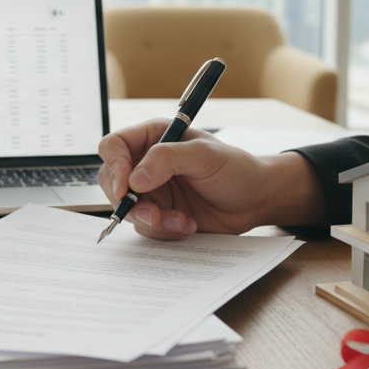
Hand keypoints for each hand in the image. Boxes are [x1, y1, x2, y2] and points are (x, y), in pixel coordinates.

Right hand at [97, 118, 325, 239]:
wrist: (256, 200)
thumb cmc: (236, 168)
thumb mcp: (205, 155)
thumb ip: (167, 160)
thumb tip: (135, 179)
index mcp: (153, 137)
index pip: (114, 147)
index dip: (114, 167)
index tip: (127, 189)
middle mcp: (146, 163)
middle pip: (113, 182)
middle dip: (130, 203)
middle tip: (153, 214)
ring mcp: (152, 191)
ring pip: (128, 209)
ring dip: (152, 220)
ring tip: (181, 221)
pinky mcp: (160, 214)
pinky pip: (146, 227)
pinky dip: (165, 231)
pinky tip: (188, 225)